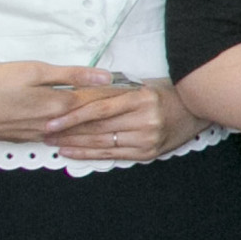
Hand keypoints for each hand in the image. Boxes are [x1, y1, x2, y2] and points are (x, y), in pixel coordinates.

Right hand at [0, 60, 125, 145]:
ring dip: (97, 127)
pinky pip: (57, 138)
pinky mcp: (24, 139)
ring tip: (118, 122)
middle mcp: (53, 125)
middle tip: (137, 109)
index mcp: (58, 105)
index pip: (98, 100)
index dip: (120, 93)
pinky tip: (81, 134)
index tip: (141, 90)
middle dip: (115, 115)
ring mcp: (38, 135)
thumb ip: (69, 75)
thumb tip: (105, 76)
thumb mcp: (31, 71)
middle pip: (91, 120)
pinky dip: (74, 135)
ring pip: (76, 132)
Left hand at [44, 76, 197, 164]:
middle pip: (97, 128)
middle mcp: (144, 120)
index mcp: (141, 99)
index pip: (99, 110)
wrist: (196, 110)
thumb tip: (80, 90)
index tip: (51, 120)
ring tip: (52, 143)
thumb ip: (115, 90)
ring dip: (73, 144)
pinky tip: (71, 152)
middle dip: (67, 132)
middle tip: (44, 133)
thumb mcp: (142, 85)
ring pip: (101, 143)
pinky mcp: (147, 153)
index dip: (72, 117)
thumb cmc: (166, 94)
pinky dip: (89, 154)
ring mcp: (146, 139)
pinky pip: (112, 154)